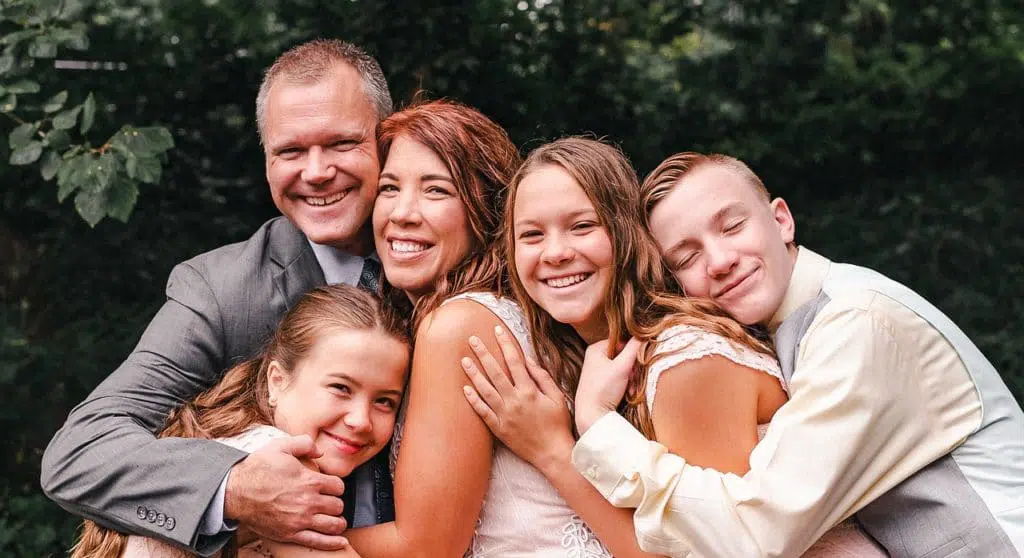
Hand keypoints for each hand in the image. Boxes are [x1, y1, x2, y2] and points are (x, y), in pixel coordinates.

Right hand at [224, 435, 349, 549]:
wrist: (235, 491)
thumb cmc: (257, 468)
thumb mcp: (280, 446)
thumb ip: (304, 444)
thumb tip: (320, 452)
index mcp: (309, 480)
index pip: (338, 486)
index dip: (335, 486)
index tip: (329, 487)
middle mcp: (308, 501)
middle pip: (338, 506)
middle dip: (336, 503)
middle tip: (329, 502)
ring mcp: (300, 520)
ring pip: (333, 524)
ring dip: (337, 521)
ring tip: (334, 519)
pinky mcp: (290, 534)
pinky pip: (318, 541)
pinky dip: (333, 543)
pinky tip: (341, 542)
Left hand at [461, 326, 575, 471]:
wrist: (552, 453)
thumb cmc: (558, 423)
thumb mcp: (557, 397)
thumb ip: (542, 377)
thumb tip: (527, 359)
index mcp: (530, 391)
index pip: (514, 361)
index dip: (505, 344)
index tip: (497, 330)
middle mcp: (514, 401)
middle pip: (495, 372)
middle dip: (483, 353)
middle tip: (472, 339)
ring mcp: (504, 415)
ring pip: (485, 390)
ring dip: (473, 374)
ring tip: (464, 360)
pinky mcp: (499, 428)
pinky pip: (482, 412)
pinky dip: (473, 400)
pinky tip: (465, 389)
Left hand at [574, 338, 640, 434]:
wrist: (591, 415)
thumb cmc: (603, 389)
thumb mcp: (622, 367)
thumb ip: (634, 349)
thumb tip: (643, 335)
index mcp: (596, 349)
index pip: (621, 342)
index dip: (632, 352)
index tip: (637, 364)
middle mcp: (594, 358)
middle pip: (623, 357)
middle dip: (633, 369)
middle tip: (634, 378)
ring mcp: (597, 372)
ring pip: (622, 369)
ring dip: (631, 379)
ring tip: (631, 388)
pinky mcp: (600, 384)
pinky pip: (617, 379)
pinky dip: (625, 385)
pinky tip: (628, 393)